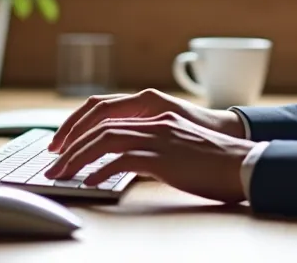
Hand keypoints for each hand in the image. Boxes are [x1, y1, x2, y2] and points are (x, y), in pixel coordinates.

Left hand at [44, 111, 255, 203]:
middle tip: (53, 165)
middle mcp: (153, 120)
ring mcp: (158, 137)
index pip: (105, 113)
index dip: (78, 127)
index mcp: (155, 113)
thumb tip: (123, 161)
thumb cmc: (213, 161)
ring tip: (62, 175)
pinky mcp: (164, 157)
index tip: (61, 146)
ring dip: (78, 158)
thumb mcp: (177, 145)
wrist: (243, 164)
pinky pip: (123, 160)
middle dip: (70, 145)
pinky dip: (101, 171)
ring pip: (105, 140)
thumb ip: (151, 145)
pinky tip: (90, 182)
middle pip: (99, 126)